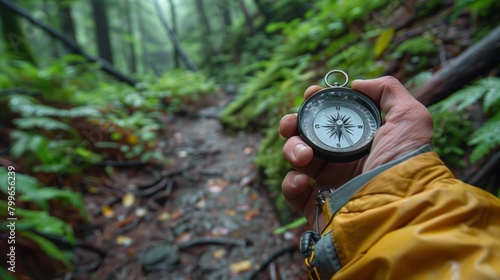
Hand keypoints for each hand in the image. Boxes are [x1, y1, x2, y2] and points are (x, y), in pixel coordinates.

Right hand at [279, 76, 433, 230]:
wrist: (401, 206)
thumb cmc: (407, 162)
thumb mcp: (410, 117)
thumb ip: (388, 90)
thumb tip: (357, 83)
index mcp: (358, 140)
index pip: (328, 118)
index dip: (315, 103)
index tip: (311, 94)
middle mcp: (341, 160)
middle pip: (304, 135)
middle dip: (292, 124)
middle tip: (292, 125)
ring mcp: (327, 182)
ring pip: (295, 159)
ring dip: (292, 150)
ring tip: (305, 156)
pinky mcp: (317, 205)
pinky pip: (292, 191)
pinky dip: (291, 183)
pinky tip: (304, 181)